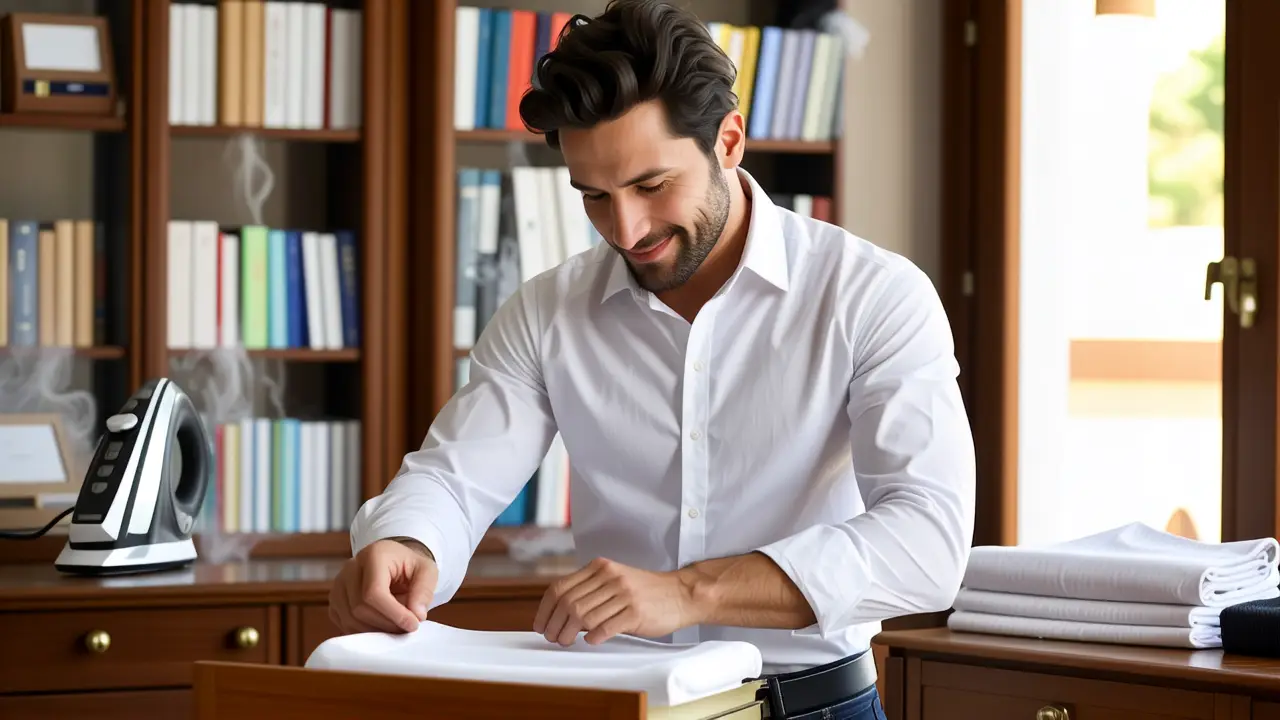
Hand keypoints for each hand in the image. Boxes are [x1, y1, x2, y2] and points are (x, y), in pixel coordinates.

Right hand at [329, 538, 437, 634]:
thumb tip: (417, 615)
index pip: (374, 592)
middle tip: (407, 628)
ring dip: (376, 630)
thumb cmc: (410, 565)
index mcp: (373, 555)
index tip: (413, 624)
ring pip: (350, 619)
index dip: (393, 614)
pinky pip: (344, 624)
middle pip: (360, 608)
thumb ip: (424, 591)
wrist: (394, 562)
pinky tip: (382, 626)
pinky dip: (364, 631)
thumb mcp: (427, 571)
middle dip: (386, 624)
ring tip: (397, 627)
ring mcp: (339, 584)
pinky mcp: (335, 600)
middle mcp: (350, 567)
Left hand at [533, 557, 697, 646]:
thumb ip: (590, 591)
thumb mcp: (615, 581)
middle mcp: (610, 577)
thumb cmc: (646, 592)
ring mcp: (623, 594)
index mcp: (600, 567)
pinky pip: (605, 627)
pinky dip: (593, 636)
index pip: (560, 587)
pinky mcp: (635, 612)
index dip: (545, 609)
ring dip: (570, 634)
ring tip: (567, 642)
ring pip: (583, 617)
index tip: (540, 625)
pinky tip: (591, 640)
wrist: (681, 594)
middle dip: (555, 625)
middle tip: (552, 638)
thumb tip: (559, 614)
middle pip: (568, 604)